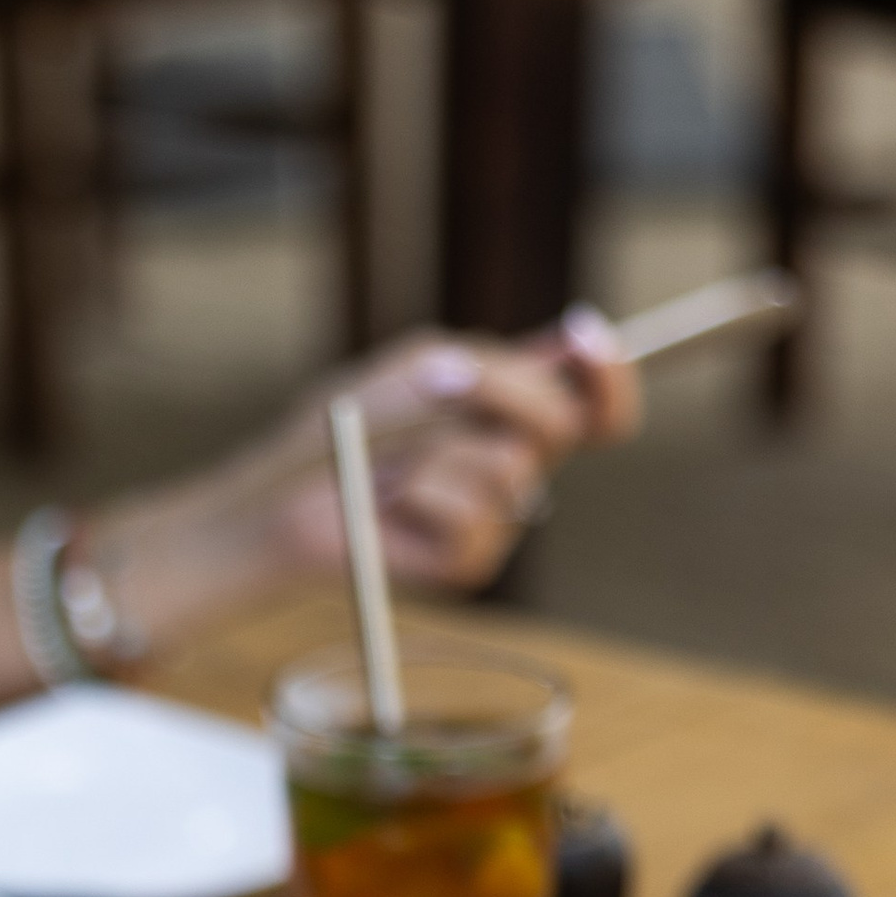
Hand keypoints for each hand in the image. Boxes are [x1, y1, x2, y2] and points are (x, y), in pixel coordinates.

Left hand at [264, 310, 640, 595]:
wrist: (286, 493)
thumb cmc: (351, 426)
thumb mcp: (420, 369)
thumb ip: (494, 364)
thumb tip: (561, 352)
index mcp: (519, 416)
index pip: (598, 403)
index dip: (608, 372)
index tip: (584, 334)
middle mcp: (519, 464)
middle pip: (562, 426)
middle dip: (501, 394)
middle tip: (436, 384)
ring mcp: (499, 517)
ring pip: (508, 466)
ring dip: (437, 446)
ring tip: (392, 459)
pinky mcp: (470, 562)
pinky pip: (472, 518)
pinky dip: (420, 496)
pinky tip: (388, 503)